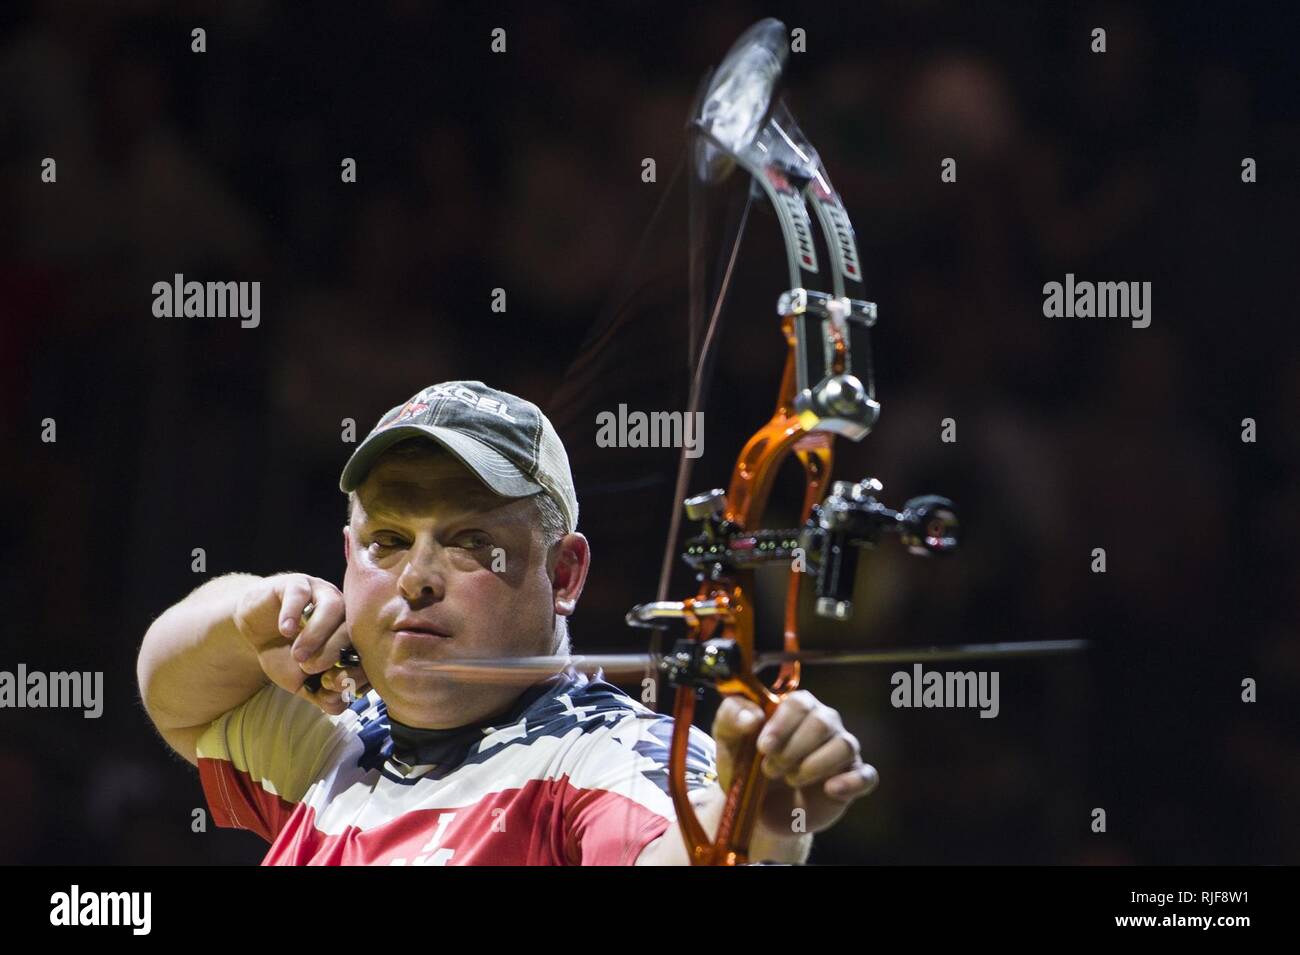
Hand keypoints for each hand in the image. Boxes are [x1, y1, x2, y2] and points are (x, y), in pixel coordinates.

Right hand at [232, 573, 369, 714]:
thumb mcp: (300, 681)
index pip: (364, 651)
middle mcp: (342, 612)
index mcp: (350, 636)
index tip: (333, 685)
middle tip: (310, 667)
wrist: (254, 630)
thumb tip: (339, 706)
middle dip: (333, 652)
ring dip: (317, 634)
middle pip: (351, 627)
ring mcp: (320, 593)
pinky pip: (301, 593)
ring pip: (333, 606)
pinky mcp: (296, 584)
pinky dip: (294, 613)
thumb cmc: (284, 654)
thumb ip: (320, 694)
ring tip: (298, 654)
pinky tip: (285, 630)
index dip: (354, 669)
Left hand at [712, 690, 876, 847]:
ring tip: (792, 779)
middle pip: (822, 722)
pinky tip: (831, 789)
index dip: (781, 725)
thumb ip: (732, 717)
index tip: (763, 747)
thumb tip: (751, 716)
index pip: (799, 703)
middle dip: (793, 749)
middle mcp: (824, 723)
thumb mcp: (728, 742)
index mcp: (796, 707)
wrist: (757, 807)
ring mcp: (841, 750)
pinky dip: (851, 782)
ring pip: (845, 745)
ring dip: (815, 765)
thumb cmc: (746, 765)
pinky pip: (866, 775)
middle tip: (770, 769)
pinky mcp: (852, 779)